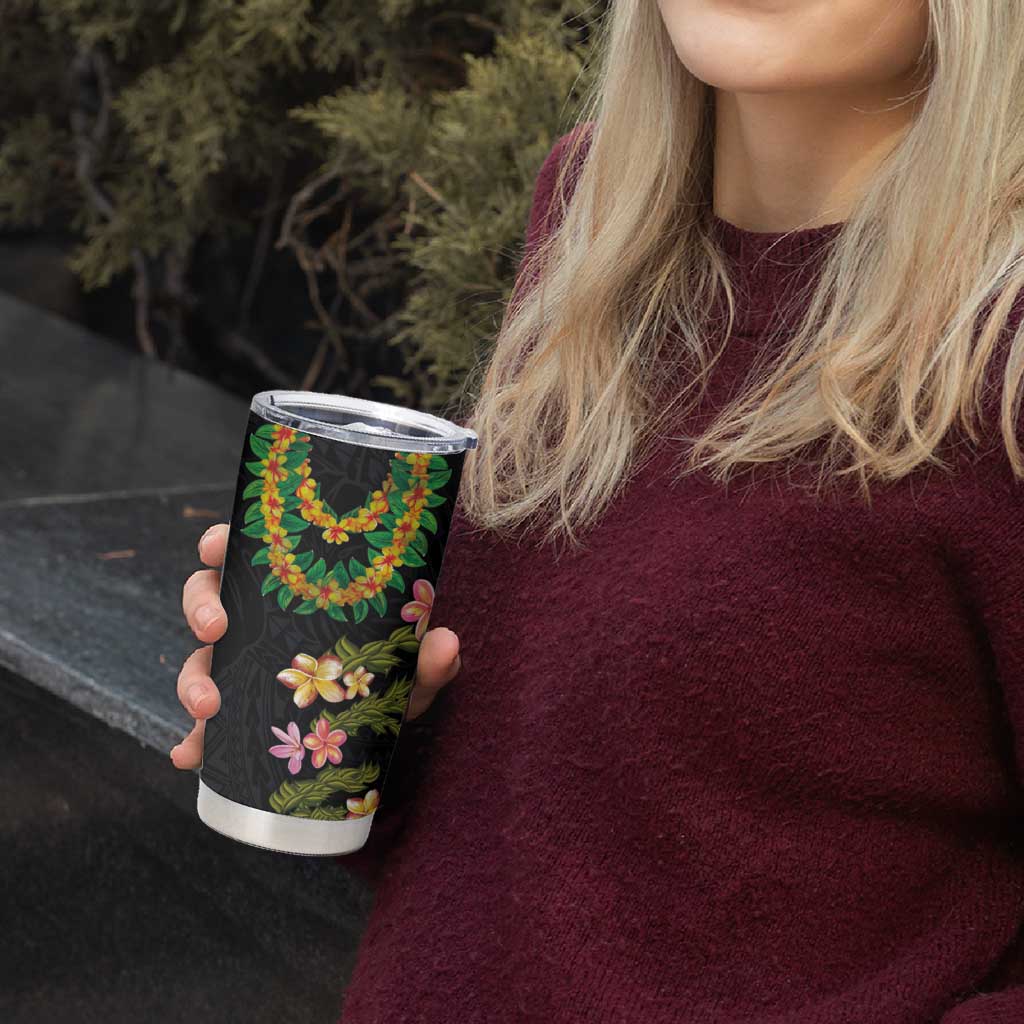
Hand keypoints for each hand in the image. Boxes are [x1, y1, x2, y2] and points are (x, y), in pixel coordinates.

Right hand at [169, 523, 461, 768]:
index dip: (221, 543)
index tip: (216, 545)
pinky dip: (193, 742)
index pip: (246, 553)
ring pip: (198, 660)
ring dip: (192, 680)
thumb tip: (446, 642)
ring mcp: (242, 668)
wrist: (383, 724)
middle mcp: (257, 623)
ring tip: (208, 708)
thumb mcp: (410, 666)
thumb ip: (428, 657)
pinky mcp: (238, 716)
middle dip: (201, 610)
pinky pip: (204, 728)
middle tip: (216, 629)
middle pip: (207, 599)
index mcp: (290, 591)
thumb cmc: (391, 675)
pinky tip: (190, 756)